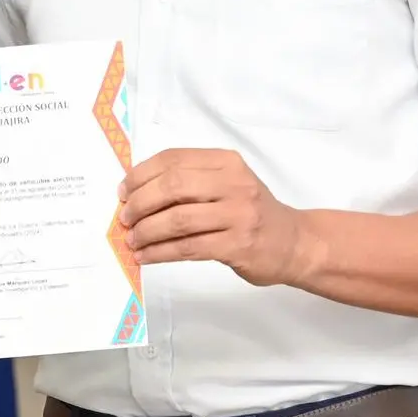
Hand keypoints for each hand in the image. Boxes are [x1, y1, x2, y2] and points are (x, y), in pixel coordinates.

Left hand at [119, 148, 315, 286]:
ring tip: (132, 240)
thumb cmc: (251, 212)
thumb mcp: (227, 183)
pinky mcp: (237, 246)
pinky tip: (146, 257)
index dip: (141, 175)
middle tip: (125, 219)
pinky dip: (160, 252)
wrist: (294, 243)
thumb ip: (191, 182)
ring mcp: (238, 215)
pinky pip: (187, 248)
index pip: (173, 159)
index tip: (123, 192)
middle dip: (140, 203)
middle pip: (172, 187)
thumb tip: (136, 193)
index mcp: (226, 162)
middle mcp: (234, 183)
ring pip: (177, 219)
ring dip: (146, 231)